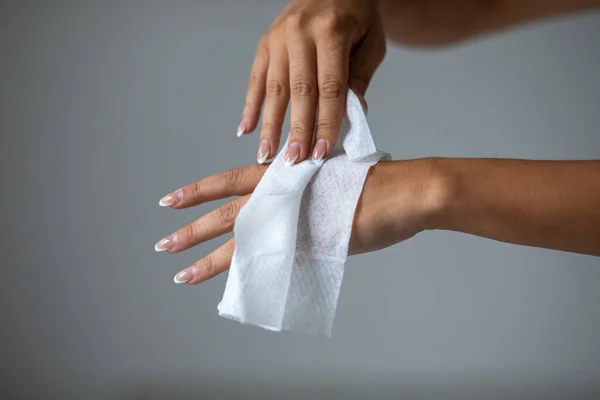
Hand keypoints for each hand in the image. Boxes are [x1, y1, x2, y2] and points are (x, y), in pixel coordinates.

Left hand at [155, 160, 439, 283]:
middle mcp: (279, 197)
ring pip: (238, 245)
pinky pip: (269, 267)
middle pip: (223, 216)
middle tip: (163, 244)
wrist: (402, 193)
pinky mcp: (307, 249)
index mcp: (282, 174)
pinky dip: (248, 278)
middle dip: (190, 232)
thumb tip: (285, 207)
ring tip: (181, 274)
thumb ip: (300, 192)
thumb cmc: (373, 181)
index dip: (196, 191)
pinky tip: (229, 291)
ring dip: (207, 262)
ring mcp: (291, 224)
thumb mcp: (327, 178)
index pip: (227, 181)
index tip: (170, 201)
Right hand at [237, 0, 385, 165]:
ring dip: (270, 125)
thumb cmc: (357, 16)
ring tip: (266, 155)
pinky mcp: (265, 42)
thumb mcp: (372, 42)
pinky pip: (256, 78)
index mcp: (332, 32)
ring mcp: (279, 37)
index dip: (326, 122)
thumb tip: (350, 115)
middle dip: (297, 130)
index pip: (330, 87)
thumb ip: (360, 77)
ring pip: (274, 89)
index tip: (323, 151)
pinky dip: (250, 106)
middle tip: (294, 161)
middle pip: (299, 91)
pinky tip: (246, 130)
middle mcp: (301, 33)